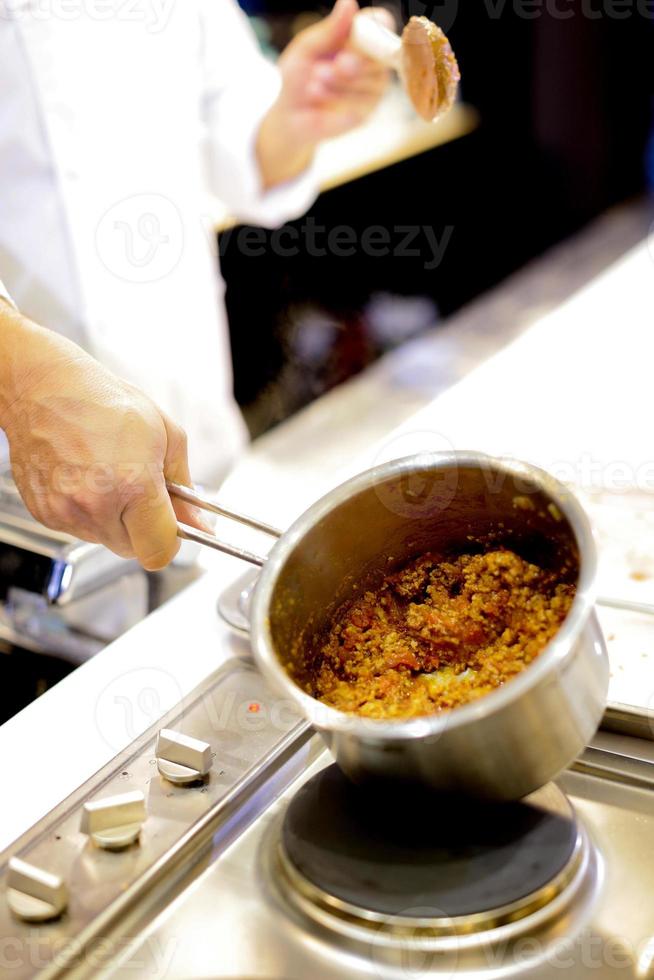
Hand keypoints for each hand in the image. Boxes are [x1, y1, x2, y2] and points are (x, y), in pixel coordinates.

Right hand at [0, 308, 206, 569]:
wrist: (45, 389)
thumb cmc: (104, 402)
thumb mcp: (166, 436)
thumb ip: (185, 490)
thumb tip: (199, 525)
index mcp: (132, 485)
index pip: (160, 551)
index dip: (172, 541)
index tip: (173, 526)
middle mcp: (96, 505)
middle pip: (133, 549)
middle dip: (143, 527)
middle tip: (141, 491)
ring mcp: (65, 512)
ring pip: (106, 540)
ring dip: (115, 520)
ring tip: (110, 477)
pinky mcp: (45, 514)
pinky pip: (78, 529)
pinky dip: (88, 512)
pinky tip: (87, 478)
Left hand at [257, 0, 392, 187]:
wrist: (291, 114)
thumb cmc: (300, 75)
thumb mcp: (307, 48)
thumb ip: (329, 30)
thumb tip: (348, 2)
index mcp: (360, 38)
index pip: (381, 24)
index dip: (376, 26)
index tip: (359, 32)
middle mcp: (373, 61)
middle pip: (379, 53)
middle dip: (352, 61)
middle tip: (327, 67)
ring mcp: (373, 88)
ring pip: (367, 81)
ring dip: (335, 81)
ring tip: (313, 84)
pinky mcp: (367, 112)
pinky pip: (358, 102)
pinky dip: (333, 98)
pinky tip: (318, 95)